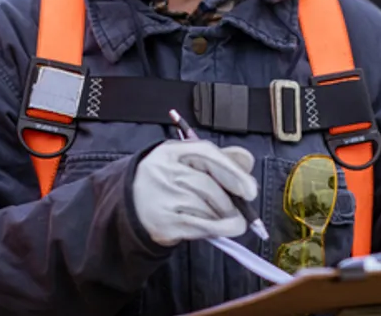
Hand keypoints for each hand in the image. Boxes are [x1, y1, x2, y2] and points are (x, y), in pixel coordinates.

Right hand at [132, 139, 257, 246]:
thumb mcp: (186, 162)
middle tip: (241, 210)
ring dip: (223, 217)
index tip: (251, 190)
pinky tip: (224, 228)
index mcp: (170, 151)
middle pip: (208, 185)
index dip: (233, 170)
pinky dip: (218, 229)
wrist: (129, 205)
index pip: (207, 153)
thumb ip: (219, 159)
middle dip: (229, 202)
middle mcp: (163, 172)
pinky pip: (201, 227)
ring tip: (224, 217)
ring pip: (206, 208)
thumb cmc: (166, 181)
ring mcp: (162, 198)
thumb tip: (247, 161)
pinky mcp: (163, 223)